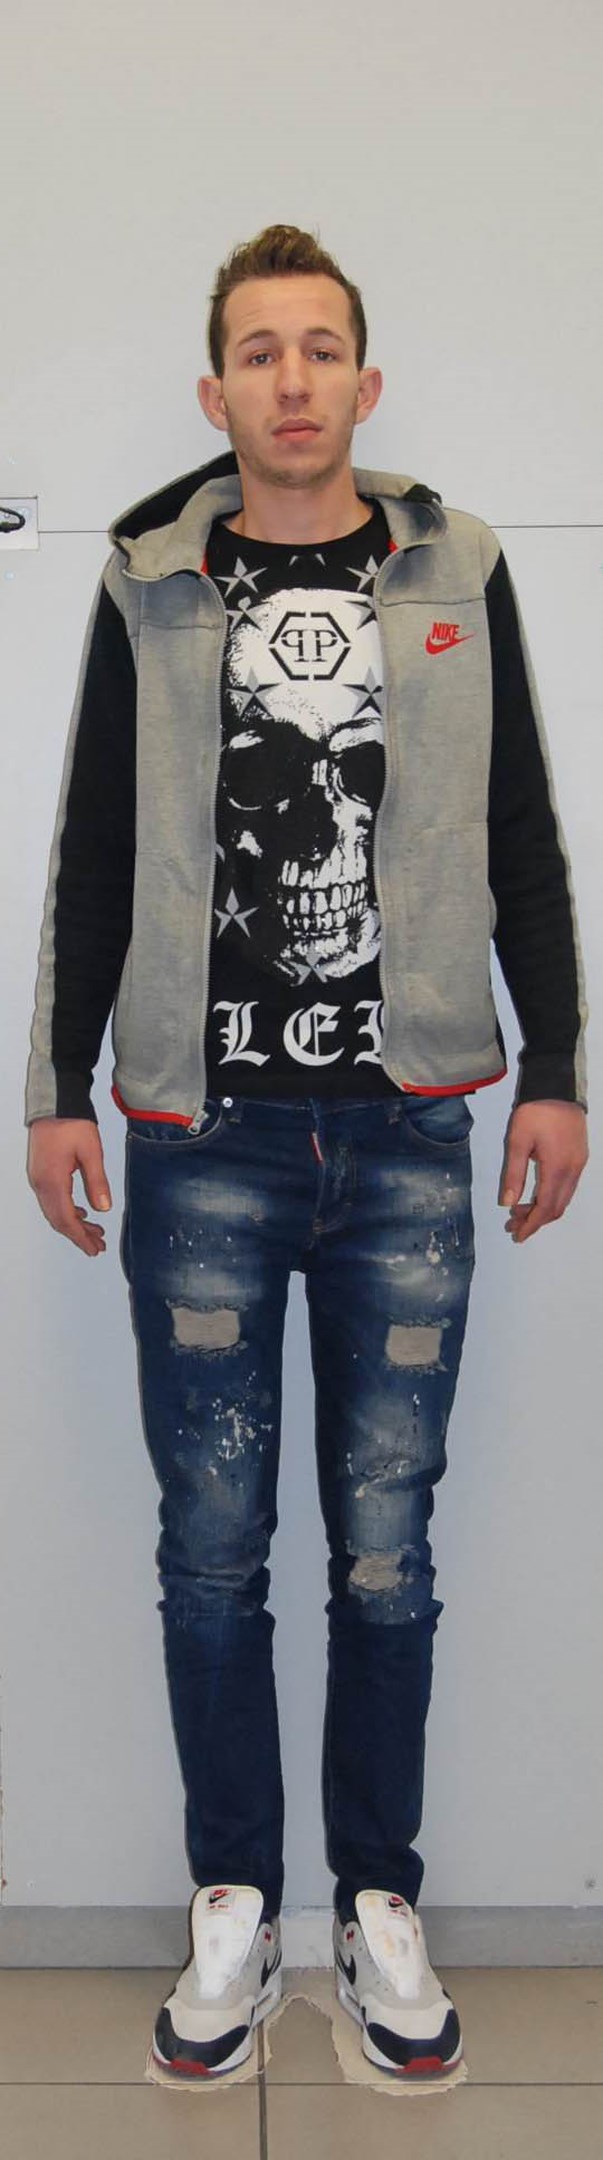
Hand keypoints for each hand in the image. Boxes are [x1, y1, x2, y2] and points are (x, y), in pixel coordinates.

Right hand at [26, 1117, 111, 1257]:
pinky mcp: (40, 1172)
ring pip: (54, 1211)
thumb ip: (97, 1181)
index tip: (95, 1249)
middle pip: (58, 1219)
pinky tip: (81, 1212)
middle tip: (99, 1245)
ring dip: (73, 1223)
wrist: (54, 1102)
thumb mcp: (91, 1152)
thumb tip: (103, 1209)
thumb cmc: (72, 1123)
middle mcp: (40, 1184)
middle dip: (78, 1235)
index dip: (80, 1237)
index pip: (66, 1219)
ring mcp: (37, 1178)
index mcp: (53, 1181)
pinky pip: (51, 1200)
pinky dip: (66, 1210)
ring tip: (95, 1231)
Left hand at [499, 1101, 587, 1243]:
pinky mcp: (580, 1155)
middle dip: (535, 1220)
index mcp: (557, 1168)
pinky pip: (568, 1185)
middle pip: (557, 1207)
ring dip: (543, 1208)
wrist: (558, 1085)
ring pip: (564, 1197)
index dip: (531, 1225)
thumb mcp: (517, 1141)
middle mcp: (573, 1170)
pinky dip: (552, 1195)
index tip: (517, 1235)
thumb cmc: (535, 1111)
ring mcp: (580, 1163)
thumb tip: (507, 1203)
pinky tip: (536, 1192)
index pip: (546, 1208)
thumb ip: (513, 1174)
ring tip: (518, 1209)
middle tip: (512, 1223)